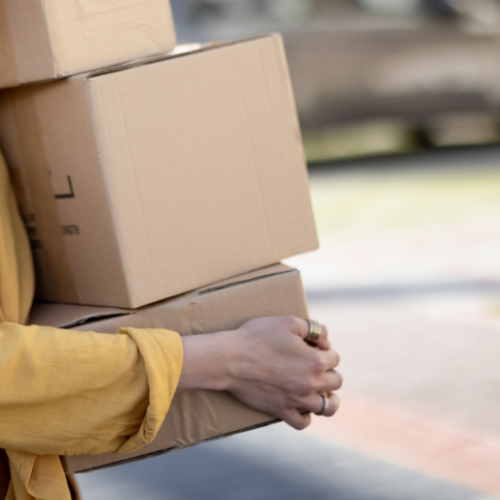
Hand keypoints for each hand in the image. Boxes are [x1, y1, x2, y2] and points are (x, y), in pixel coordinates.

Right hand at [178, 316, 341, 429]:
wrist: (229, 358)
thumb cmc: (256, 336)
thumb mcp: (288, 322)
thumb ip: (313, 328)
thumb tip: (325, 341)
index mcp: (315, 361)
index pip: (334, 357)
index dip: (325, 350)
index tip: (314, 346)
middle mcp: (310, 383)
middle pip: (336, 381)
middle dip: (329, 371)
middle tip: (315, 366)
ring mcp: (296, 400)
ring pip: (327, 408)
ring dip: (328, 399)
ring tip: (321, 392)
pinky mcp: (280, 410)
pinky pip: (302, 423)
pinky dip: (305, 416)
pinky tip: (302, 407)